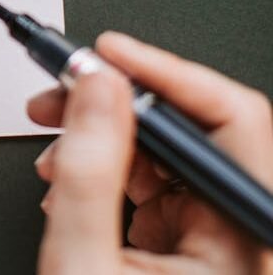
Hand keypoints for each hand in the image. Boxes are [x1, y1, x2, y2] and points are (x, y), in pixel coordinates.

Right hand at [28, 32, 272, 274]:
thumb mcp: (84, 264)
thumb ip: (88, 169)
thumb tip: (93, 87)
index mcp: (252, 244)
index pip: (232, 121)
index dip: (162, 73)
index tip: (105, 53)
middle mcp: (250, 238)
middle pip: (194, 132)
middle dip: (115, 105)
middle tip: (62, 92)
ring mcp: (226, 245)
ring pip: (170, 154)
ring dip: (105, 138)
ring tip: (56, 147)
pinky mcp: (197, 248)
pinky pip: (157, 184)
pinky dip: (110, 170)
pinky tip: (74, 179)